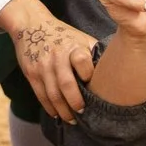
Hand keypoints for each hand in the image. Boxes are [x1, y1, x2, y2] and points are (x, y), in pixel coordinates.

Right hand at [0, 0, 96, 121]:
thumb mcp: (80, 38)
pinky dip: (49, 107)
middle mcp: (56, 56)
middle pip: (66, 84)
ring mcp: (42, 66)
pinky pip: (41, 95)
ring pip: (53, 94)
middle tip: (83, 112)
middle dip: (75, 102)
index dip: (87, 74)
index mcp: (72, 46)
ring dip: (63, 110)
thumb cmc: (63, 35)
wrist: (31, 24)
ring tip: (71, 120)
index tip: (92, 85)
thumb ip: (94, 53)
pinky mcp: (31, 73)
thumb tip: (114, 72)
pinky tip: (57, 115)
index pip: (81, 60)